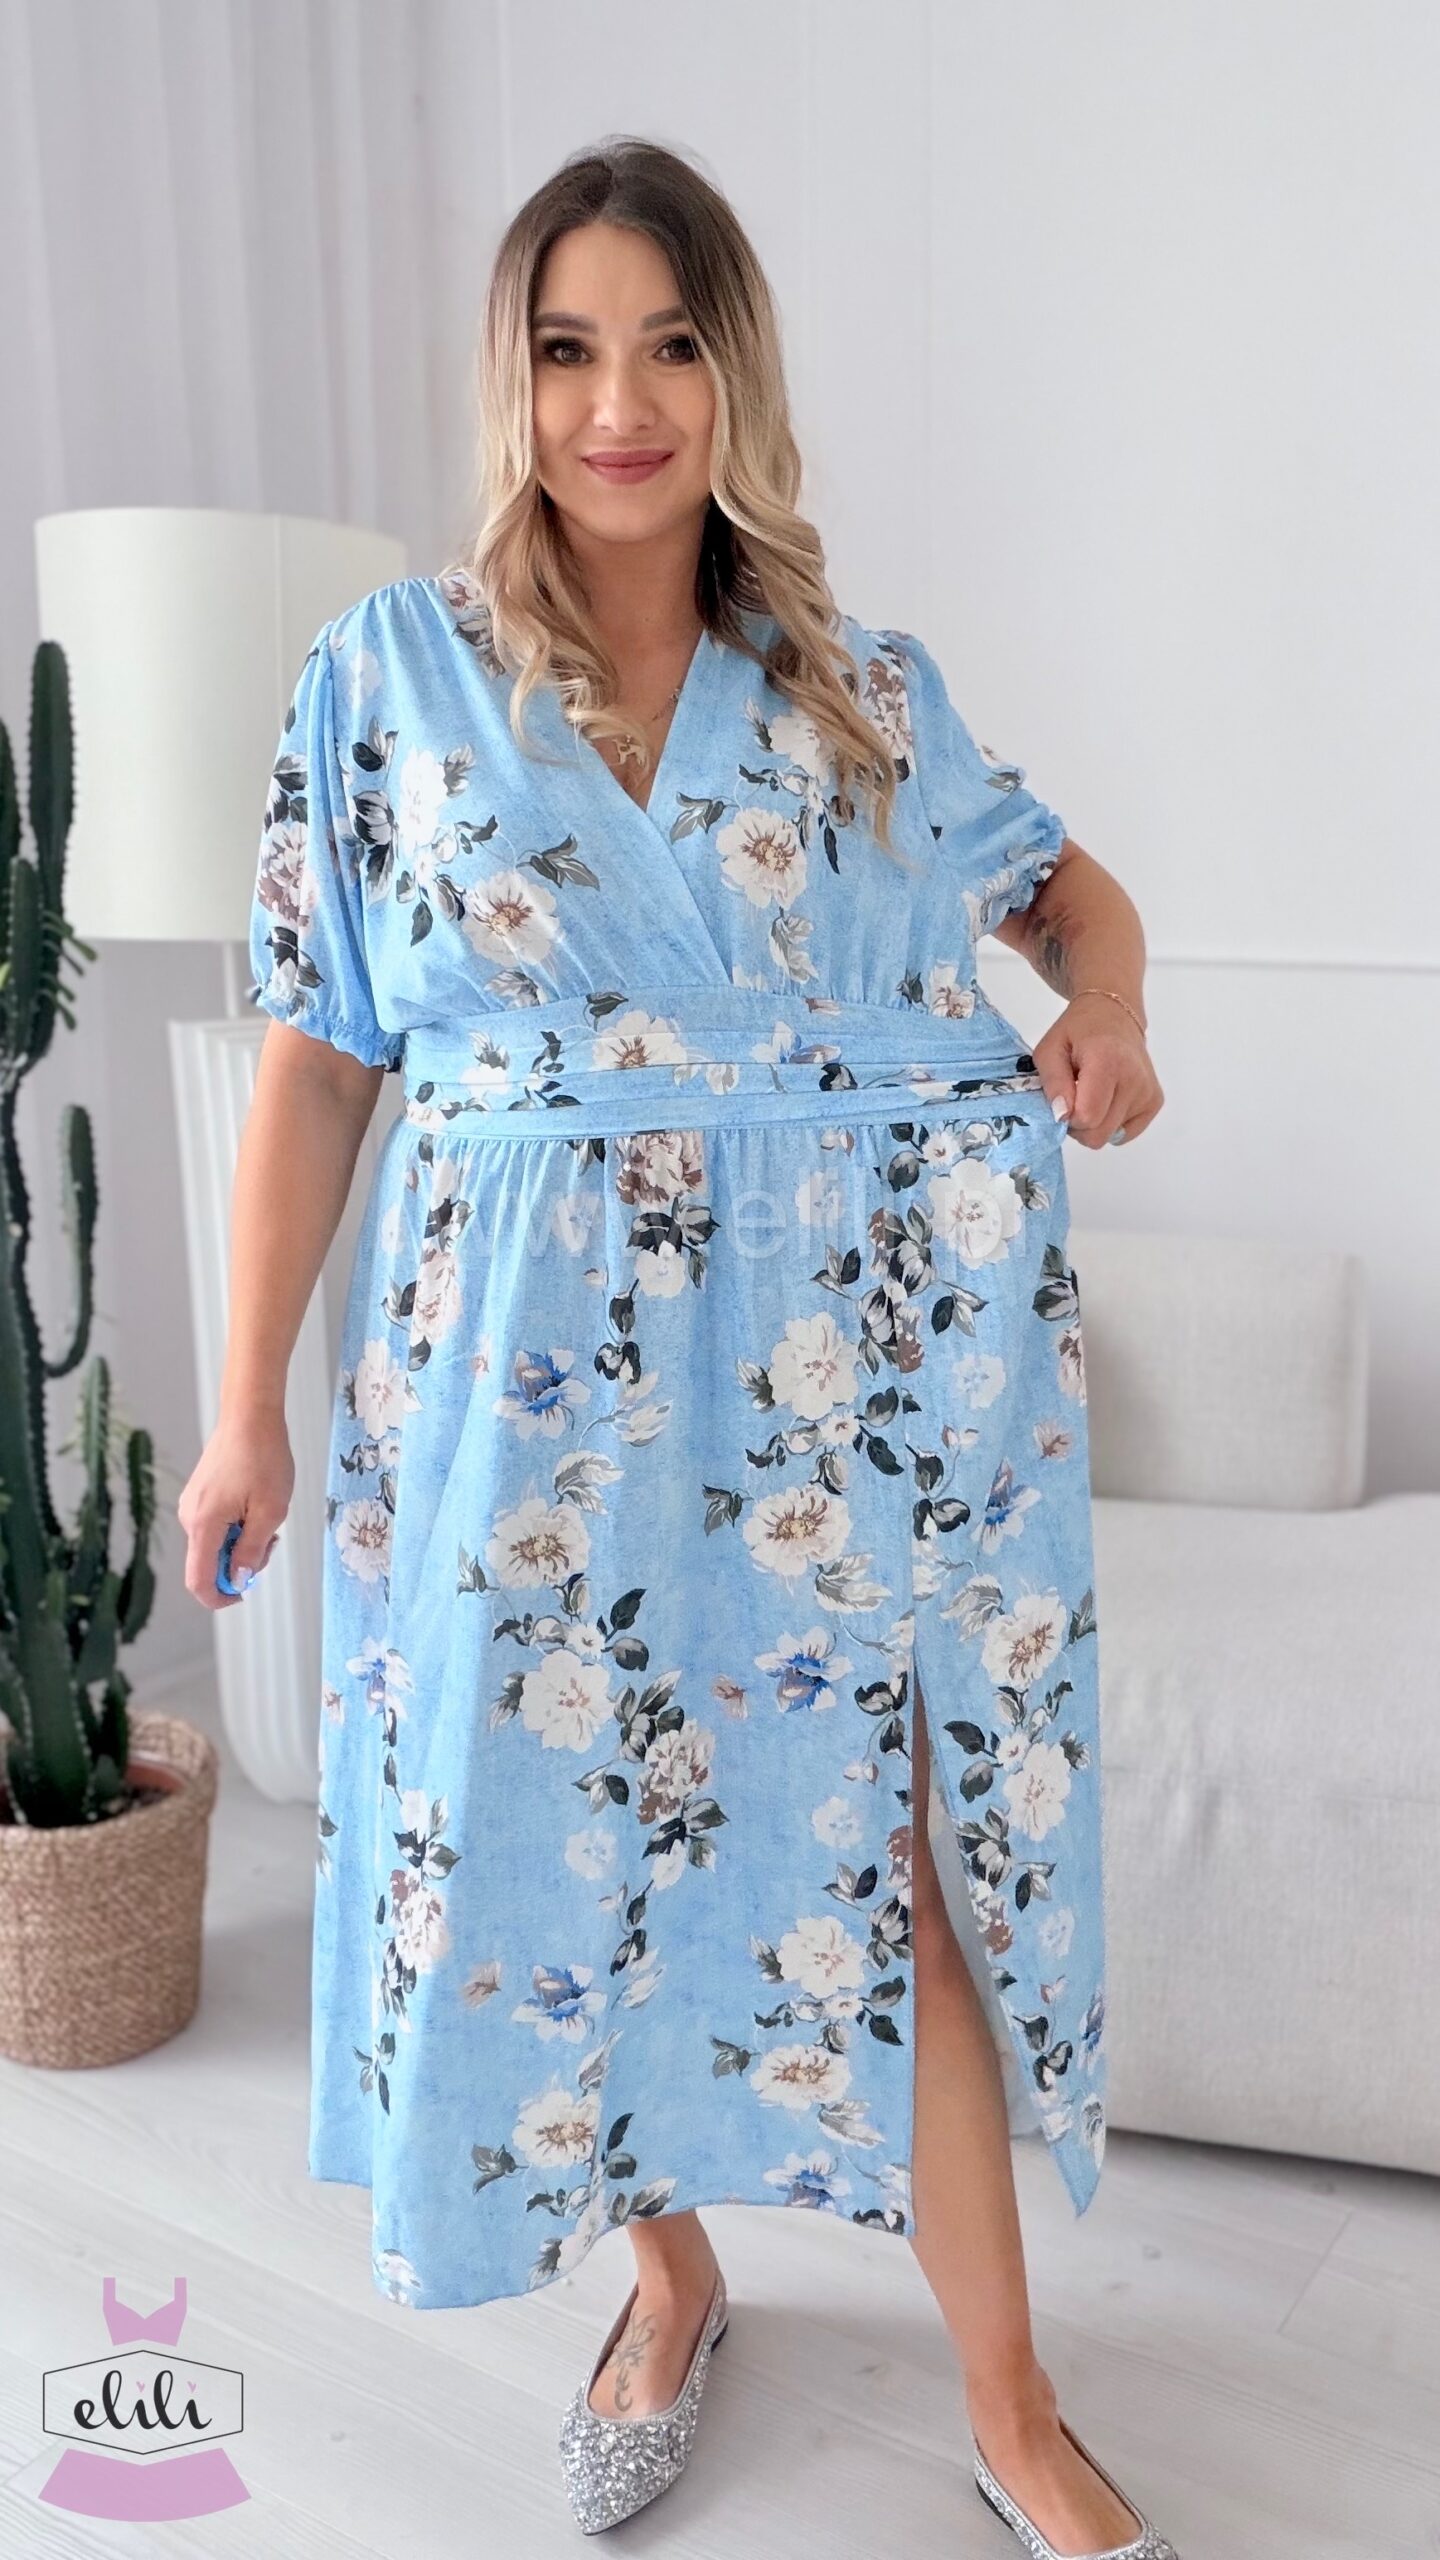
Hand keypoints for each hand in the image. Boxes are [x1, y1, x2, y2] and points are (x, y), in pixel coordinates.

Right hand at [177, 1410, 293, 1612]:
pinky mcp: (199, 1495)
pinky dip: (236, 1527)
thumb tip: (238, 1580)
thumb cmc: (264, 1458)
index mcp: (204, 1525)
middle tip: (271, 1540)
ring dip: (241, 1543)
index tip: (246, 1593)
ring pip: (214, 1544)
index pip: (198, 1581)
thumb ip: (252, 1551)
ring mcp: (192, 1505)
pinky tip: (256, 1505)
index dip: (220, 1598)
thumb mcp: (270, 1511)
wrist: (250, 1415)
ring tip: (267, 1515)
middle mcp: (190, 1518)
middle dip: (240, 1564)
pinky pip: (214, 1526)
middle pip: (209, 1564)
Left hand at [1034, 993, 1163, 1148]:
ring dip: (1095, 1123)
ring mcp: (1148, 1092)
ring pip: (1111, 1136)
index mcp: (1108, 1062)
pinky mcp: (1155, 1102)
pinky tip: (1108, 1099)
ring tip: (1092, 1093)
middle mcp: (1135, 1079)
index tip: (1063, 1097)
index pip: (1087, 1117)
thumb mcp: (1050, 1050)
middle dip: (1079, 1125)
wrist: (1114, 1015)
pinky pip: (1125, 1133)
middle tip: (1074, 1099)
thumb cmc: (1078, 1032)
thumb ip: (1053, 1083)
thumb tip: (1062, 1116)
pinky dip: (1111, 1123)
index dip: (1067, 1117)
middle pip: (1099, 1134)